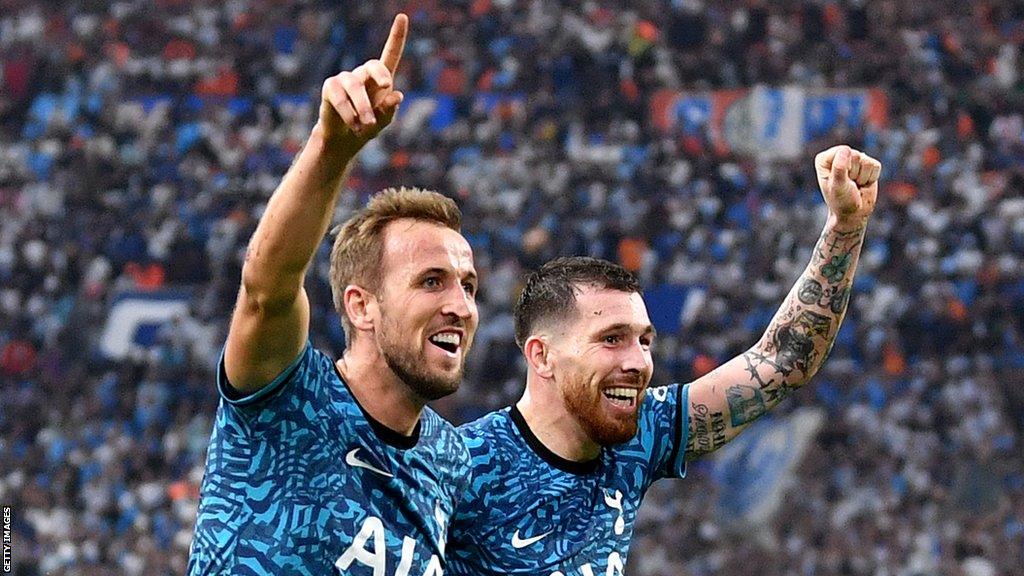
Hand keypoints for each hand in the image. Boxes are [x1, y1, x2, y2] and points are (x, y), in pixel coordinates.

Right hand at [317, 14, 407, 150]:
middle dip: (380, 74)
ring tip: (367, 124)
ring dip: (363, 107)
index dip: (396, 36)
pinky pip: (340, 97)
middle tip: (386, 86)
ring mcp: (345, 79)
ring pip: (355, 86)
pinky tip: (355, 125)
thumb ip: (389, 110)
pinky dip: (349, 113)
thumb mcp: (382, 121)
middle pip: (373, 66)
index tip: (403, 17)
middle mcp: (363, 74)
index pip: (390, 54)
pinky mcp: (331, 87)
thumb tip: (397, 95)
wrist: (344, 140)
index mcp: (381, 79)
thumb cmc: (367, 126)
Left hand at [814, 145, 880, 229]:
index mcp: (825, 159)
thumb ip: (839, 168)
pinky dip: (871, 178)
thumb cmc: (841, 201)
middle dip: (854, 173)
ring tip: (855, 185)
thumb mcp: (838, 186)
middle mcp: (839, 156)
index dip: (844, 168)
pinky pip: (875, 166)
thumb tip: (846, 149)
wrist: (853, 214)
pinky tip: (863, 184)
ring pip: (866, 161)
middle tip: (849, 185)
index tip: (839, 181)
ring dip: (862, 177)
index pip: (841, 151)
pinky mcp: (868, 165)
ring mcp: (855, 159)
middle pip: (855, 155)